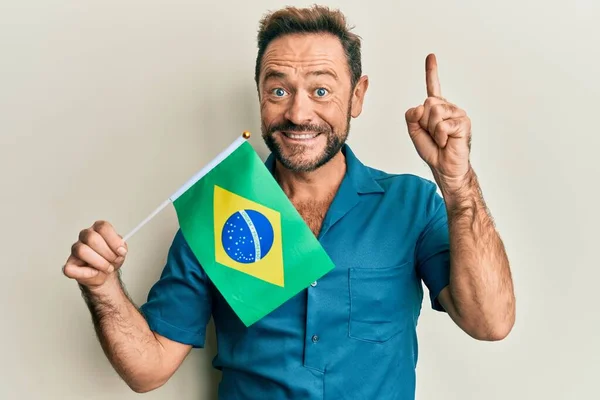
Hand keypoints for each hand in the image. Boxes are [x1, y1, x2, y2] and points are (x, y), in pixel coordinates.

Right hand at [63, 221, 127, 288]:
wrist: (106, 274)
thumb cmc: (111, 259)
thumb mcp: (121, 252)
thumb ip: (121, 248)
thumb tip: (120, 250)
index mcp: (98, 229)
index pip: (103, 227)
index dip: (113, 240)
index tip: (121, 251)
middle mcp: (85, 235)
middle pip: (92, 238)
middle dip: (107, 253)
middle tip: (114, 261)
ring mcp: (75, 249)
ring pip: (82, 251)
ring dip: (99, 263)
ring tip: (107, 268)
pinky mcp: (70, 264)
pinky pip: (70, 269)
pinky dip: (86, 273)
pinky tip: (94, 273)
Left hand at [405, 54, 471, 191]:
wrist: (445, 167)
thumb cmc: (433, 150)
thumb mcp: (414, 132)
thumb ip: (411, 116)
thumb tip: (421, 105)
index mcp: (437, 108)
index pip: (433, 87)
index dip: (431, 71)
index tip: (431, 56)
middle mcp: (448, 107)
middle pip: (427, 103)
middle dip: (424, 123)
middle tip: (433, 136)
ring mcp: (457, 113)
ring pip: (434, 113)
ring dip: (432, 131)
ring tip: (441, 139)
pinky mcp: (463, 122)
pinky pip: (442, 125)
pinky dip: (440, 137)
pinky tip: (447, 142)